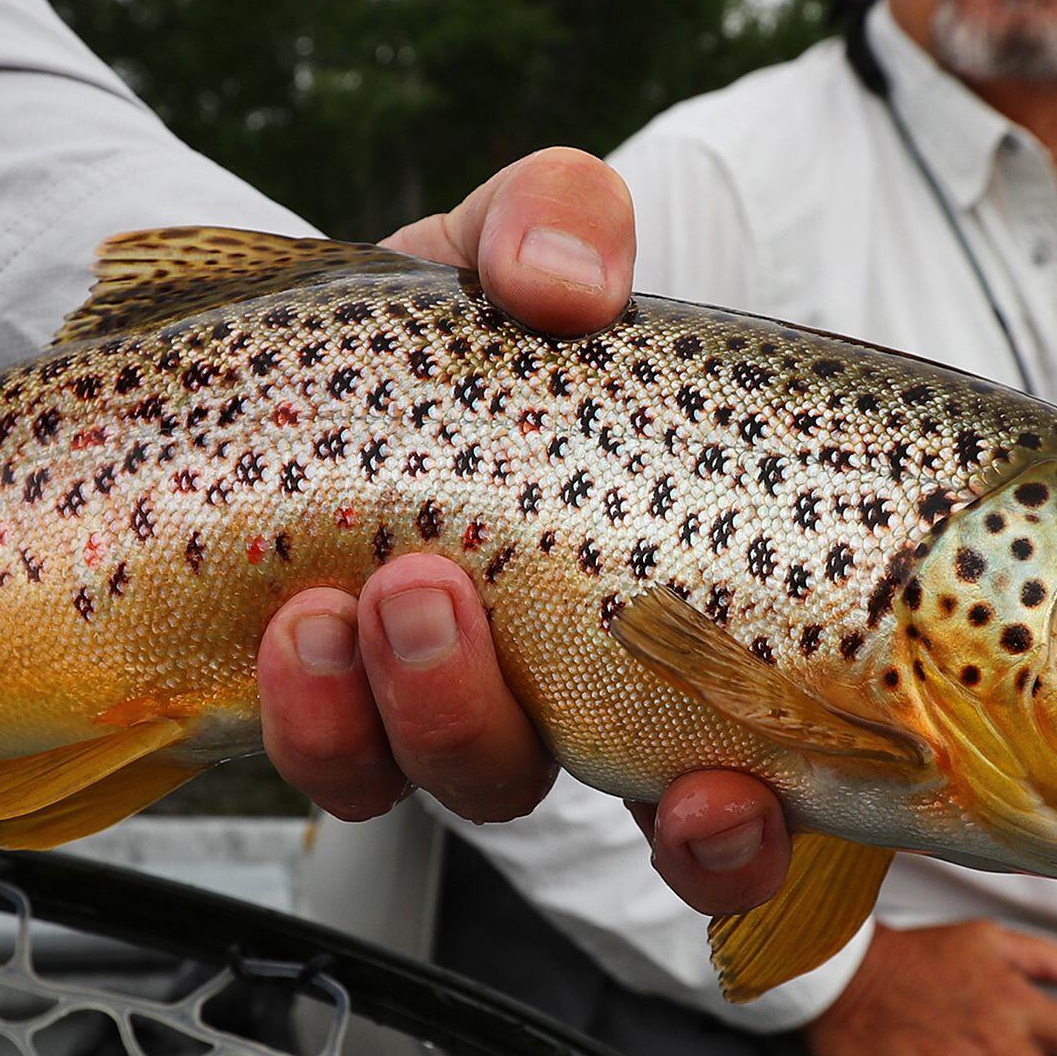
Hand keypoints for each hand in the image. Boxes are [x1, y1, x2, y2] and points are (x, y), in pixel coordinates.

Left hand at [257, 149, 792, 894]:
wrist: (280, 345)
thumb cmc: (450, 319)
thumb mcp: (514, 242)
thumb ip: (561, 222)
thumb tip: (570, 288)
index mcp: (689, 598)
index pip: (776, 763)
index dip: (754, 832)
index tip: (724, 799)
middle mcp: (600, 681)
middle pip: (649, 819)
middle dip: (575, 769)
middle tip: (465, 609)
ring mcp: (467, 708)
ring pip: (481, 783)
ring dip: (437, 711)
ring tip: (376, 598)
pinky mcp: (344, 720)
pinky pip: (346, 770)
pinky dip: (321, 718)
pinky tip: (297, 634)